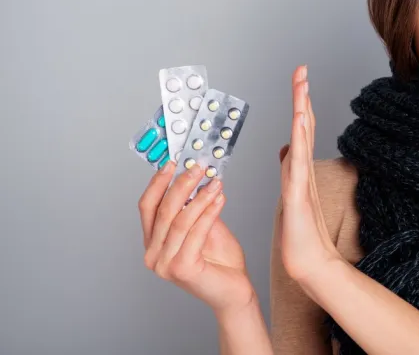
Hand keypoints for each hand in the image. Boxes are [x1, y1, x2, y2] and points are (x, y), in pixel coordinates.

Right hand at [139, 162, 254, 317]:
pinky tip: (219, 199)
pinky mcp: (181, 269)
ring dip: (199, 197)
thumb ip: (196, 208)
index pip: (147, 207)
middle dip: (182, 184)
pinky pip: (196, 232)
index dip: (158, 183)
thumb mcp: (206, 227)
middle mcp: (153, 255)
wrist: (234, 292)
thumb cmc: (220, 262)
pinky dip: (209, 212)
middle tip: (199, 168)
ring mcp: (164, 264)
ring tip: (215, 182)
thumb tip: (196, 178)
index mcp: (153, 243)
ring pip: (180, 220)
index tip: (172, 163)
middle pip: (163, 211)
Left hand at [277, 65, 342, 286]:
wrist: (309, 262)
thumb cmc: (300, 234)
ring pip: (303, 136)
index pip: (300, 128)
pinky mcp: (297, 192)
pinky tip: (299, 118)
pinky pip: (298, 159)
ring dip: (301, 108)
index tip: (299, 79)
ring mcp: (303, 179)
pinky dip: (300, 136)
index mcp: (299, 168)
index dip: (299, 102)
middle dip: (302, 96)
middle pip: (304, 124)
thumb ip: (291, 169)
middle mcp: (304, 169)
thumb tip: (285, 148)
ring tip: (301, 84)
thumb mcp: (290, 194)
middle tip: (301, 70)